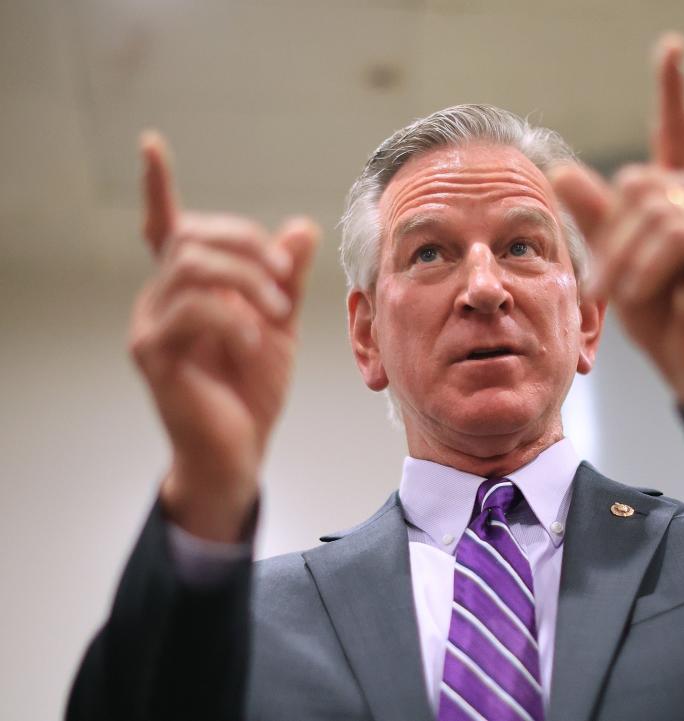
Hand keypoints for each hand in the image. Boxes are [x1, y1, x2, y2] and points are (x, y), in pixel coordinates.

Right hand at [129, 132, 318, 540]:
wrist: (238, 451)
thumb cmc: (252, 389)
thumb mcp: (279, 325)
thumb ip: (286, 279)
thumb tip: (301, 227)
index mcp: (188, 288)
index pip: (166, 228)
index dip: (158, 188)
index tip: (152, 145)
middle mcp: (161, 298)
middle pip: (192, 237)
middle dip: (248, 247)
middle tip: (285, 281)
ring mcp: (152, 324)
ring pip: (193, 266)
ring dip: (248, 282)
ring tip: (277, 314)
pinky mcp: (154, 354)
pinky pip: (193, 310)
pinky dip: (234, 319)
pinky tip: (254, 344)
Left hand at [551, 33, 683, 407]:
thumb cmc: (659, 314)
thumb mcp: (615, 259)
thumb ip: (595, 216)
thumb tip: (561, 167)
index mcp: (680, 194)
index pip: (677, 130)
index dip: (672, 89)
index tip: (671, 46)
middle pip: (637, 182)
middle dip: (610, 233)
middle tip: (603, 280)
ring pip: (651, 210)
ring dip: (622, 256)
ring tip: (617, 293)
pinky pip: (673, 236)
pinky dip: (645, 267)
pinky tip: (639, 292)